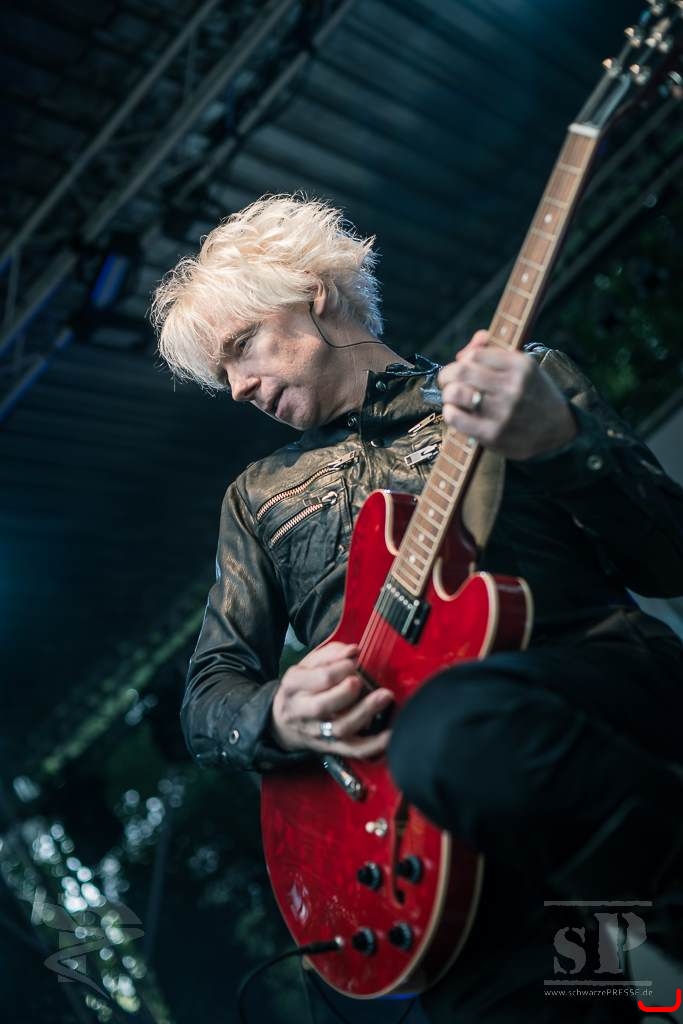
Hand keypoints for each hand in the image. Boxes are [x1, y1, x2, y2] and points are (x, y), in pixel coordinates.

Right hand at [271, 641, 392, 757]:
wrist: (285, 722)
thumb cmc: (303, 686)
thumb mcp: (308, 664)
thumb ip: (331, 654)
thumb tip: (353, 651)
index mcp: (294, 685)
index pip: (318, 678)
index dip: (339, 669)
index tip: (354, 661)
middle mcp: (302, 711)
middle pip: (323, 706)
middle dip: (345, 693)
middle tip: (360, 681)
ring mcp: (317, 732)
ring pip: (340, 728)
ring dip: (364, 713)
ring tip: (384, 696)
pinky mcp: (332, 747)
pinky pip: (353, 750)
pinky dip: (373, 744)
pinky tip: (389, 734)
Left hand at [437, 331, 577, 459]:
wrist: (558, 430)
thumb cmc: (532, 394)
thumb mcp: (523, 367)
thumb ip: (492, 351)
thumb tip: (463, 353)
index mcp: (521, 366)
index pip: (475, 355)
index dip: (462, 361)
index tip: (461, 369)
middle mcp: (513, 387)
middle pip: (461, 371)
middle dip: (447, 376)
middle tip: (448, 383)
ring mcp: (503, 412)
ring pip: (455, 393)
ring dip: (448, 394)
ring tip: (453, 399)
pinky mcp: (494, 434)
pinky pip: (457, 418)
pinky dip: (450, 413)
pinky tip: (455, 413)